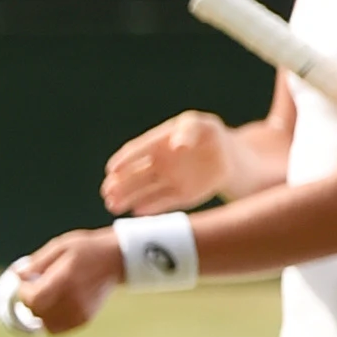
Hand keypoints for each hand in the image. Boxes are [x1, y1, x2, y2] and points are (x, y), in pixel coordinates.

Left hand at [15, 229, 123, 334]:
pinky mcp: (85, 319)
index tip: (25, 282)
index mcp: (66, 280)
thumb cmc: (86, 249)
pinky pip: (58, 329)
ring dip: (39, 313)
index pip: (35, 299)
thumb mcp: (60, 246)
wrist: (116, 260)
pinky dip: (50, 320)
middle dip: (29, 302)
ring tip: (45, 296)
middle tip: (33, 287)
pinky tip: (53, 305)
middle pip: (38, 313)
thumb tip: (17, 275)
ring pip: (46, 325)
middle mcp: (74, 300)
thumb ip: (37, 262)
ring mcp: (80, 312)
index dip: (23, 293)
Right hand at [102, 111, 232, 216]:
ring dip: (127, 198)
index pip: (137, 151)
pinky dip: (150, 208)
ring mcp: (167, 180)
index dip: (124, 160)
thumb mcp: (203, 125)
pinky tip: (136, 212)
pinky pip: (162, 202)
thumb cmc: (211, 135)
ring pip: (143, 191)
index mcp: (157, 142)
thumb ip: (189, 131)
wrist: (229, 157)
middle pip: (134, 175)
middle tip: (106, 193)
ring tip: (112, 206)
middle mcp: (157, 163)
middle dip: (119, 184)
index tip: (111, 169)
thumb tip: (176, 146)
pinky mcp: (179, 196)